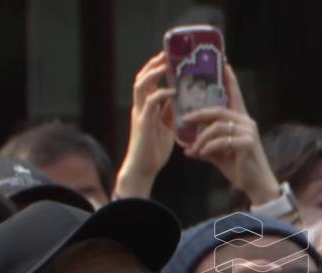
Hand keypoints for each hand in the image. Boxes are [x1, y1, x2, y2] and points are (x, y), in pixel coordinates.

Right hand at [115, 51, 176, 198]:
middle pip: (143, 77)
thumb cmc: (153, 153)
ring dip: (154, 72)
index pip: (149, 81)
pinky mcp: (142, 123)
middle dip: (154, 63)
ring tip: (167, 65)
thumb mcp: (167, 130)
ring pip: (141, 85)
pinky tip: (174, 91)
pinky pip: (150, 102)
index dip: (157, 68)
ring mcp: (140, 114)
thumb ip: (170, 115)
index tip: (170, 57)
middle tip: (168, 53)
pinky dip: (162, 94)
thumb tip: (181, 103)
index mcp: (146, 108)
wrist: (142, 171)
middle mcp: (140, 107)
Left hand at [180, 64, 280, 205]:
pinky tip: (201, 154)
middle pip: (218, 110)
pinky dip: (208, 147)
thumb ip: (206, 147)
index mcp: (241, 120)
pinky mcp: (247, 143)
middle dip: (198, 114)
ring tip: (192, 148)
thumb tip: (187, 148)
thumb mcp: (219, 155)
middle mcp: (246, 122)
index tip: (223, 63)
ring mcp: (248, 131)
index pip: (234, 94)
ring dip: (201, 138)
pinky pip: (221, 140)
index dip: (229, 79)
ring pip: (216, 126)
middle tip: (183, 118)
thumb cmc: (240, 168)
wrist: (257, 185)